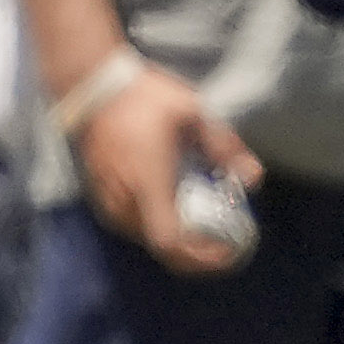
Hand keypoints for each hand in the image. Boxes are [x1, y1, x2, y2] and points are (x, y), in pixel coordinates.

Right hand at [64, 58, 256, 271]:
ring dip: (181, 244)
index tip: (229, 252)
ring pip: (148, 240)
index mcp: (147, 183)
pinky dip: (163, 230)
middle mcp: (124, 201)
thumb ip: (225, 147)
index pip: (169, 241)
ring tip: (212, 233)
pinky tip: (184, 216)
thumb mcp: (193, 112)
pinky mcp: (103, 197)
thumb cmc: (144, 97)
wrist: (91, 86)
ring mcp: (109, 201)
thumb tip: (252, 179)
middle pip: (163, 249)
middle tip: (229, 246)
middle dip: (199, 254)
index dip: (201, 256)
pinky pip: (135, 227)